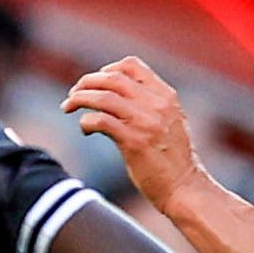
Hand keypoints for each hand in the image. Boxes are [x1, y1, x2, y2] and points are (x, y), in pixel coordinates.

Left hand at [65, 56, 201, 209]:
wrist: (185, 187)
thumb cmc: (174, 159)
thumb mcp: (171, 122)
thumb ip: (151, 105)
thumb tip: (117, 94)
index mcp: (167, 96)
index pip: (132, 65)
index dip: (107, 69)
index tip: (96, 82)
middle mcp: (157, 105)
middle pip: (112, 78)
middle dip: (86, 83)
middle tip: (73, 94)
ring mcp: (146, 122)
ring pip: (102, 97)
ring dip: (79, 99)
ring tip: (68, 107)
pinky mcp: (134, 142)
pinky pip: (100, 121)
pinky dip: (86, 122)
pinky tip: (86, 130)